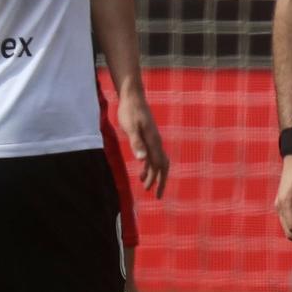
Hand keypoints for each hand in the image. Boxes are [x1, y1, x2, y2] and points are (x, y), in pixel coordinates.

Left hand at [116, 83, 168, 198]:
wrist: (132, 96)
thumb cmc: (130, 111)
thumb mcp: (131, 127)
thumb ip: (136, 143)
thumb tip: (143, 160)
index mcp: (153, 142)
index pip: (160, 166)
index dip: (159, 181)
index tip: (156, 194)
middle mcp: (156, 142)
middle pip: (162, 165)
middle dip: (159, 180)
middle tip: (155, 195)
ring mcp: (152, 139)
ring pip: (156, 161)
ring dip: (153, 174)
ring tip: (145, 185)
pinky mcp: (147, 136)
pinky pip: (151, 154)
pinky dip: (148, 165)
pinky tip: (141, 170)